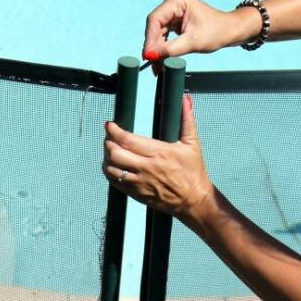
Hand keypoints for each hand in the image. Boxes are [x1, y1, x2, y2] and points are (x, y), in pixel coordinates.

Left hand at [104, 94, 213, 223]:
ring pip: (111, 169)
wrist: (194, 200)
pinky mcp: (137, 194)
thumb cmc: (193, 173)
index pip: (127, 140)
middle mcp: (147, 168)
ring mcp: (140, 182)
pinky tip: (113, 166)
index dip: (113, 131)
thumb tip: (186, 100)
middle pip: (115, 154)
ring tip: (110, 151)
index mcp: (159, 153)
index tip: (109, 125)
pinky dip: (110, 172)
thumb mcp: (192, 144)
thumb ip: (187, 119)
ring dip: (106, 158)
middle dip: (107, 143)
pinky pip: (115, 183)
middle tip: (109, 137)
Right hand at [142, 0, 254, 66]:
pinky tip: (161, 60)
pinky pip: (162, 34)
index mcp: (177, 0)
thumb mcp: (193, 42)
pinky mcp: (173, 18)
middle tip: (152, 65)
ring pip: (157, 32)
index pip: (155, 20)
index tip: (147, 56)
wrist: (229, 30)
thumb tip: (150, 56)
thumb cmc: (217, 32)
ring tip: (157, 66)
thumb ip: (170, 49)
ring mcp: (172, 9)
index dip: (149, 39)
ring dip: (157, 49)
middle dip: (153, 46)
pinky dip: (162, 47)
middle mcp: (172, 1)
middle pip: (154, 26)